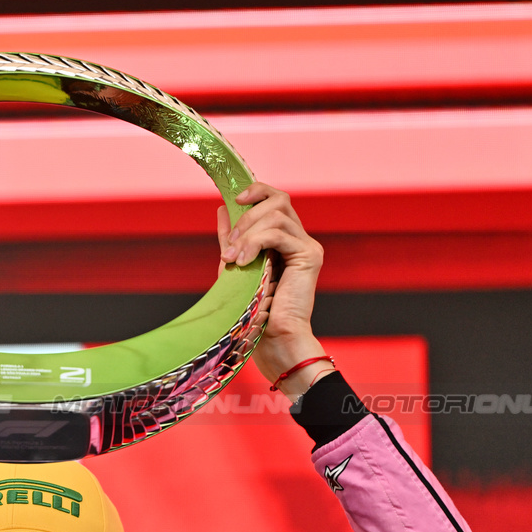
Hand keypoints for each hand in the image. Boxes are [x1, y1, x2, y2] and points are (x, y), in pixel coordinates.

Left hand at [217, 184, 330, 399]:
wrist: (273, 340)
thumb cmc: (253, 311)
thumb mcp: (236, 267)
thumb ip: (233, 239)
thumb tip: (221, 209)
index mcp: (284, 239)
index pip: (276, 199)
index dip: (256, 191)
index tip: (234, 200)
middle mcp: (299, 239)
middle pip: (278, 199)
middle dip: (247, 215)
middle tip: (231, 246)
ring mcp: (307, 245)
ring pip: (276, 214)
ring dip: (248, 232)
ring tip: (234, 258)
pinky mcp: (310, 255)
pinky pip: (279, 233)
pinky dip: (256, 242)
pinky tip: (244, 261)